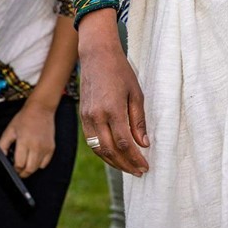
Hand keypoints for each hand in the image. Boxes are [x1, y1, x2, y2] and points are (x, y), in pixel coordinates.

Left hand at [0, 100, 56, 177]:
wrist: (41, 109)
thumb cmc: (24, 119)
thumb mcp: (9, 130)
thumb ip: (2, 145)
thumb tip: (0, 157)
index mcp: (24, 141)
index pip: (19, 164)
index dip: (14, 169)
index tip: (12, 168)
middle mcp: (36, 146)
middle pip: (29, 169)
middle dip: (22, 173)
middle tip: (18, 170)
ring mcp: (45, 148)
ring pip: (37, 168)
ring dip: (30, 169)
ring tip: (25, 163)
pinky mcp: (51, 148)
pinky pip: (45, 164)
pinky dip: (38, 164)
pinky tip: (33, 157)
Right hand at [78, 12, 150, 176]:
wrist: (96, 55)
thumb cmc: (120, 71)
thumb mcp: (136, 93)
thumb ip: (139, 120)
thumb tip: (144, 144)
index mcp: (112, 109)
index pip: (124, 143)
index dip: (135, 158)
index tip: (145, 166)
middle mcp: (96, 116)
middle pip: (111, 150)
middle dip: (126, 164)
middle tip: (139, 172)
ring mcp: (86, 117)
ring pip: (99, 149)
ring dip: (114, 162)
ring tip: (128, 168)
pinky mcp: (82, 116)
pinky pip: (92, 141)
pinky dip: (103, 152)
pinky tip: (114, 156)